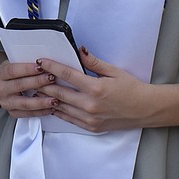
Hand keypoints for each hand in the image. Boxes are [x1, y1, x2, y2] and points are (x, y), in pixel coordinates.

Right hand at [0, 59, 59, 117]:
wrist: (9, 83)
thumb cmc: (18, 71)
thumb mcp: (18, 63)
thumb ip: (28, 63)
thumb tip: (46, 63)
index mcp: (0, 74)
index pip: (12, 71)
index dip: (27, 69)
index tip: (41, 67)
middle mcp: (0, 89)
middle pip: (19, 86)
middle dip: (37, 82)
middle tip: (51, 79)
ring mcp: (5, 102)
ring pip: (24, 103)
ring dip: (41, 101)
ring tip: (54, 99)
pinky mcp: (12, 112)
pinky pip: (27, 114)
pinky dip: (40, 111)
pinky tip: (50, 108)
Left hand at [33, 50, 151, 132]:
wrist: (145, 110)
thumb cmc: (132, 89)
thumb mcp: (114, 71)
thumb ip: (94, 62)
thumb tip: (80, 51)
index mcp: (95, 88)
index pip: (67, 75)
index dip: (52, 67)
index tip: (41, 61)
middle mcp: (90, 105)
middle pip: (58, 93)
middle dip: (43, 83)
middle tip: (32, 76)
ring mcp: (89, 118)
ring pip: (60, 108)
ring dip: (47, 99)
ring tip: (36, 90)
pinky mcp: (91, 127)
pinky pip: (68, 119)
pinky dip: (58, 111)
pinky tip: (51, 105)